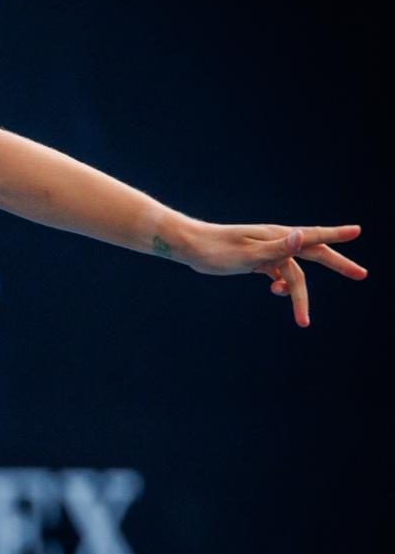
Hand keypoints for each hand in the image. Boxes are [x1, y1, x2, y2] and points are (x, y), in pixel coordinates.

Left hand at [179, 222, 365, 326]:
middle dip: (338, 265)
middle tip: (361, 275)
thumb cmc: (217, 249)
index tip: (358, 231)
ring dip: (298, 296)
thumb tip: (301, 236)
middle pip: (314, 255)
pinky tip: (276, 293)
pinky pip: (278, 273)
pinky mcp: (257, 260)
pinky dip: (281, 285)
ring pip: (293, 274)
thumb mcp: (248, 254)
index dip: (337, 235)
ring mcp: (267, 251)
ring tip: (303, 322)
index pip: (314, 237)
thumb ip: (276, 248)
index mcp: (278, 236)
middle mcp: (277, 241)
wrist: (190, 247)